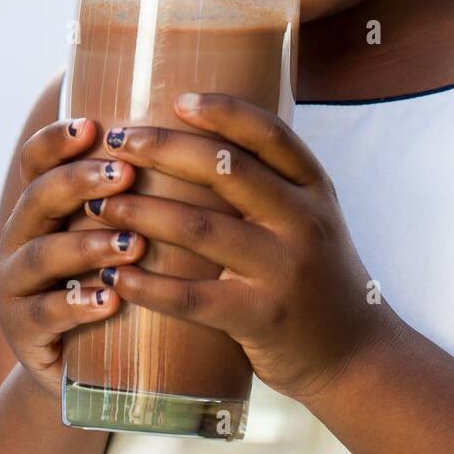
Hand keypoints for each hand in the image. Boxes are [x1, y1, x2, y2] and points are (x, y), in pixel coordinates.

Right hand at [0, 116, 144, 396]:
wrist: (89, 367)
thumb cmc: (116, 281)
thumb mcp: (120, 231)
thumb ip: (139, 192)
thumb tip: (204, 139)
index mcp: (43, 206)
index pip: (37, 161)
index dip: (57, 141)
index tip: (93, 125)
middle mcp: (22, 238)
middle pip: (38, 198)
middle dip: (79, 182)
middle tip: (124, 173)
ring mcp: (17, 286)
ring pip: (41, 255)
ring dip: (86, 245)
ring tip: (131, 244)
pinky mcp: (23, 333)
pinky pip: (44, 315)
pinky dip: (75, 305)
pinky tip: (108, 300)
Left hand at [86, 93, 399, 405]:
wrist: (354, 355)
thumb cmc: (314, 277)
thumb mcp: (310, 217)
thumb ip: (269, 183)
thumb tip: (198, 136)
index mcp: (313, 188)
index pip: (269, 133)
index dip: (223, 110)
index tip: (177, 98)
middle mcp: (303, 221)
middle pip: (226, 169)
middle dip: (164, 149)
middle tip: (117, 141)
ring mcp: (283, 270)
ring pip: (201, 228)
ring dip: (142, 211)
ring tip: (99, 204)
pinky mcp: (261, 318)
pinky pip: (193, 298)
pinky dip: (149, 286)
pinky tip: (115, 277)